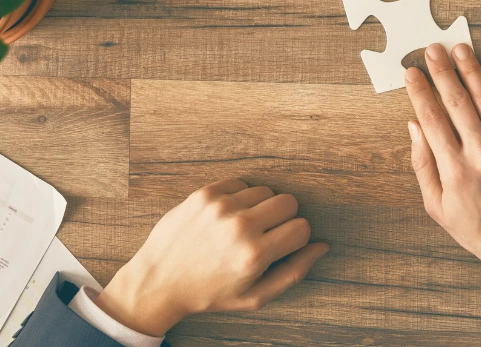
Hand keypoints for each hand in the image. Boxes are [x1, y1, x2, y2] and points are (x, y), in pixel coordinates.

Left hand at [94, 179, 327, 335]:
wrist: (158, 281)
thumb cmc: (209, 293)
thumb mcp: (254, 296)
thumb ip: (293, 272)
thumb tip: (322, 246)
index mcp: (254, 255)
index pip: (302, 228)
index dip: (297, 238)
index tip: (283, 245)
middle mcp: (239, 227)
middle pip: (289, 202)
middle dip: (284, 218)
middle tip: (265, 234)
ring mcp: (221, 206)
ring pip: (266, 190)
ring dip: (261, 206)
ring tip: (243, 227)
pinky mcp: (205, 193)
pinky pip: (241, 182)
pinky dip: (240, 197)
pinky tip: (227, 217)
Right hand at [404, 43, 480, 292]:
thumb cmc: (478, 230)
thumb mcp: (437, 207)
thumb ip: (422, 165)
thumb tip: (413, 126)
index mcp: (454, 171)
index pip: (431, 119)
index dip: (419, 91)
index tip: (412, 72)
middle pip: (456, 102)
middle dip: (442, 71)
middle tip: (432, 49)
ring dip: (470, 70)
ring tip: (459, 48)